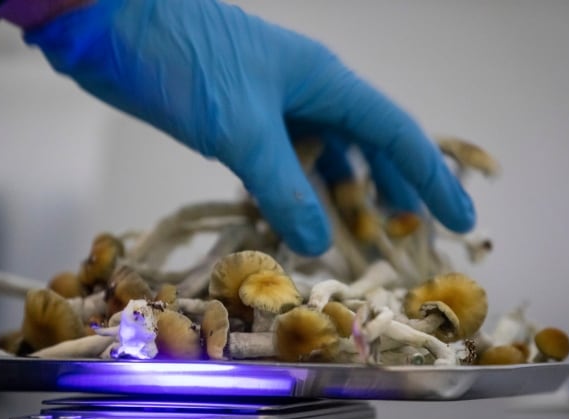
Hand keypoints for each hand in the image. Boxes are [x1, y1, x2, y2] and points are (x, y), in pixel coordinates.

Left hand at [15, 0, 474, 255]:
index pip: (394, 134)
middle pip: (363, 147)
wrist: (109, 25)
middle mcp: (304, 93)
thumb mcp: (241, 127)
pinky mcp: (233, 120)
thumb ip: (282, 186)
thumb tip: (317, 243)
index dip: (430, 179)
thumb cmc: (182, 60)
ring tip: (350, 240)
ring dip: (335, 198)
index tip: (459, 219)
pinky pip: (278, 163)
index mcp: (323, 83)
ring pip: (318, 159)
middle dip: (387, 192)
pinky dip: (289, 193)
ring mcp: (267, 106)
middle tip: (404, 237)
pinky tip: (289, 219)